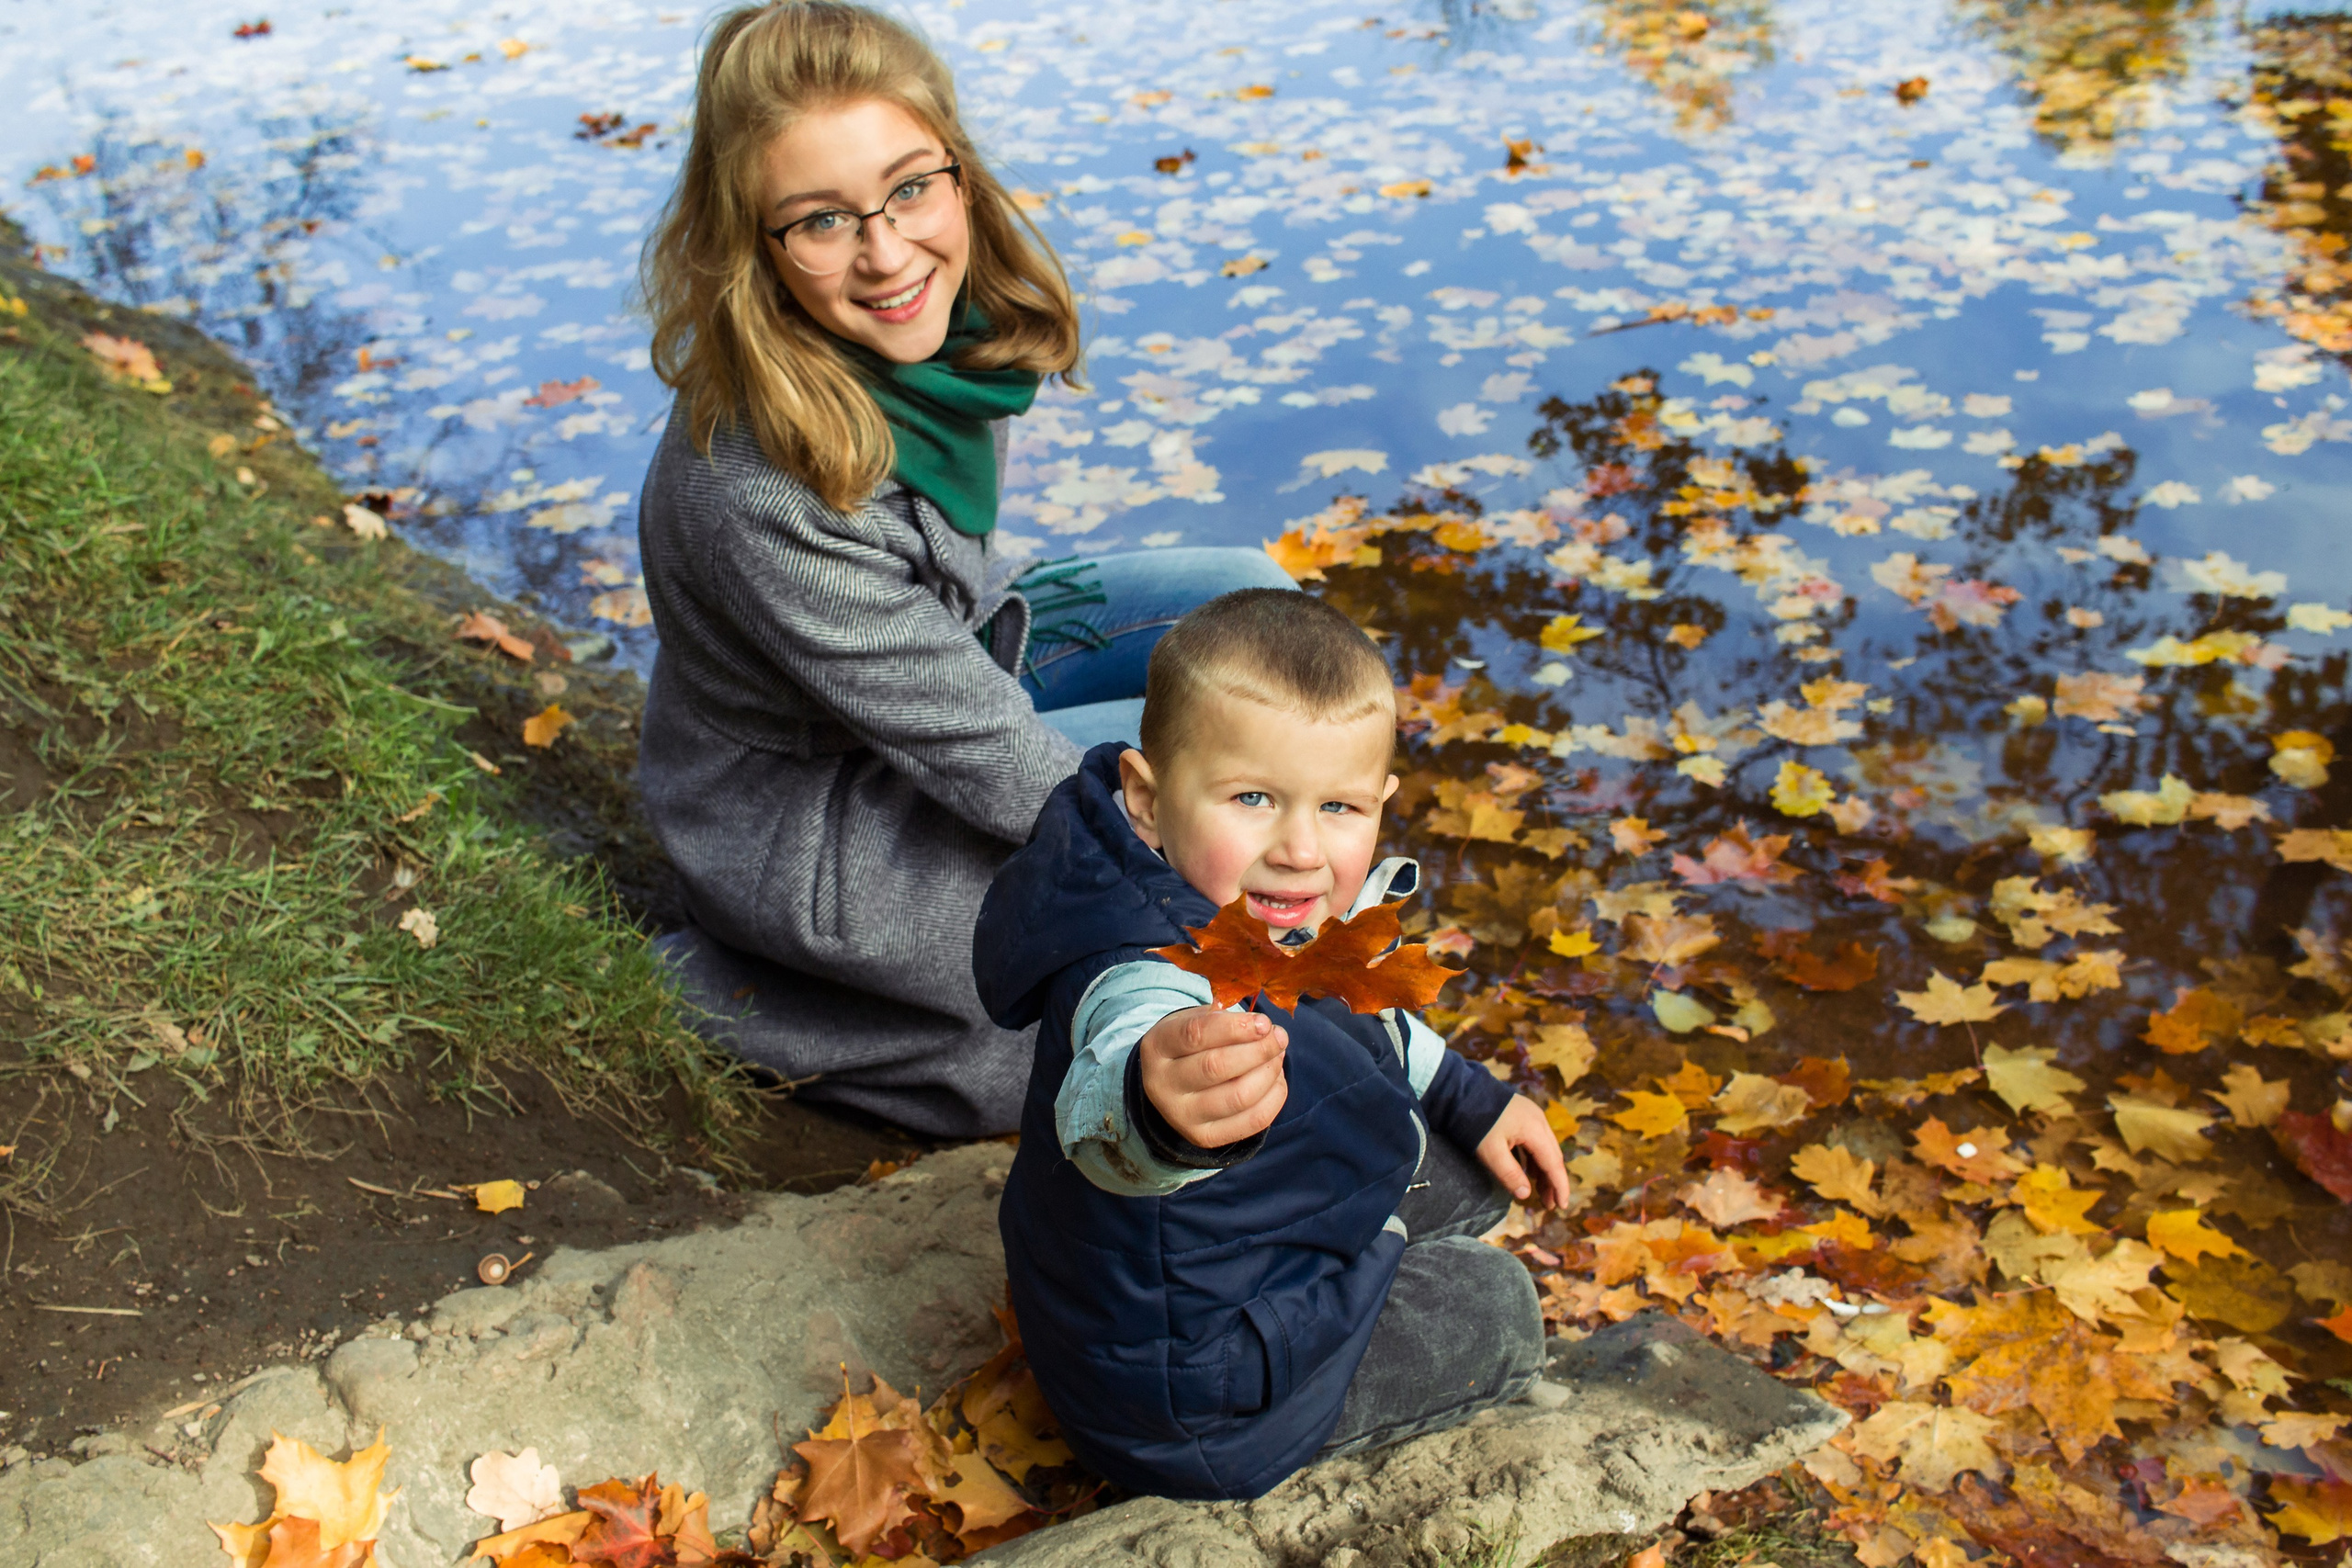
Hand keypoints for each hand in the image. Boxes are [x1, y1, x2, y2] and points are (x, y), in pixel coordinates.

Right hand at [1138, 1007, 1288, 1148]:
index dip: (1235, 1028)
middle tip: (1279, 1037)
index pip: (1195, 1034)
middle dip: (1258, 1050)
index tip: (1263, 1023)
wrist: (1171, 1084)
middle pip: (1217, 1067)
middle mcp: (1162, 1085)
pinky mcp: (1204, 1137)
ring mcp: (1181, 1116)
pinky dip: (1274, 1097)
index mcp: (1157, 1047)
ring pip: (1238, 1096)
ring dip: (1269, 1072)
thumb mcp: (1194, 1021)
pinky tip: (1275, 1079)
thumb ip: (1223, 1018)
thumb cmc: (1190, 1044)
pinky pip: (1252, 1121)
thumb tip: (1263, 1028)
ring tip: (1277, 1055)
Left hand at [1476, 1094, 1572, 1208]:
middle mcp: (1538, 1121)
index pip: (1553, 1163)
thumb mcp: (1490, 1152)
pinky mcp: (1520, 1115)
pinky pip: (1534, 1141)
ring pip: (1544, 1148)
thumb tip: (1525, 1194)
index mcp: (1535, 1129)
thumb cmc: (1474, 1121)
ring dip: (1543, 1171)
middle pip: (1552, 1156)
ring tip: (1540, 1192)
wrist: (1459, 1090)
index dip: (1559, 1186)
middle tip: (1549, 1205)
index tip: (1562, 1206)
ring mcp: (1530, 1116)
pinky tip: (1529, 1172)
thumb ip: (1509, 1174)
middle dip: (1552, 1181)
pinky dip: (1534, 1159)